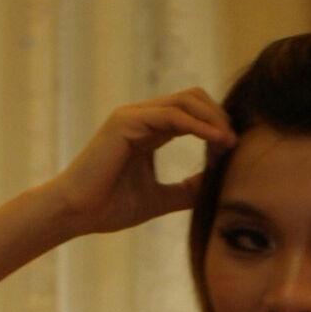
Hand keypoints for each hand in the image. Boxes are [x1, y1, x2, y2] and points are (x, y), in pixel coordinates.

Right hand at [48, 88, 236, 236]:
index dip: (215, 127)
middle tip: (236, 144)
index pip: (191, 112)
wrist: (74, 213)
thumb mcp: (159, 198)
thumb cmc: (108, 208)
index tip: (232, 152)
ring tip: (230, 143)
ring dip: (213, 119)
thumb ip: (186, 189)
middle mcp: (141, 117)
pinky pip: (172, 115)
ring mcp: (132, 116)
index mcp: (148, 130)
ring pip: (186, 101)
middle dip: (219, 117)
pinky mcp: (126, 122)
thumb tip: (216, 186)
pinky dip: (198, 126)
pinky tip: (216, 142)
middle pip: (192, 98)